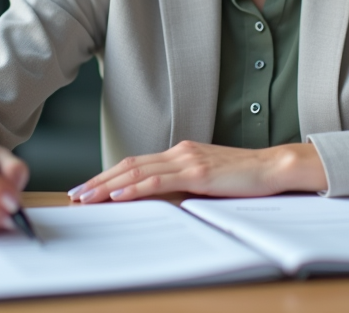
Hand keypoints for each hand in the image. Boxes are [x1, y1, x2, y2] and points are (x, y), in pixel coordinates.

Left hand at [67, 140, 327, 203]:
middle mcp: (180, 152)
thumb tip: (161, 196)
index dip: (109, 174)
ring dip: (109, 185)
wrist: (272, 166)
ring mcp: (188, 160)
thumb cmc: (244, 175)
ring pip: (138, 171)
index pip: (136, 163)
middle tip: (75, 193)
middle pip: (129, 164)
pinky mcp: (198, 173)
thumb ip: (184, 181)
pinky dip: (136, 187)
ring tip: (88, 196)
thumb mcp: (208, 177)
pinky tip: (120, 195)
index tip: (88, 187)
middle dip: (99, 180)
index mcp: (181, 152)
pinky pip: (160, 181)